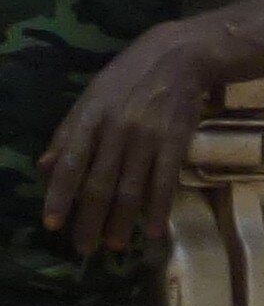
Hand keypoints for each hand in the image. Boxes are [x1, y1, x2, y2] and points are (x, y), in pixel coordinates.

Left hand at [42, 22, 216, 264]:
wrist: (177, 57)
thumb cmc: (127, 78)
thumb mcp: (91, 99)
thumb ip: (68, 133)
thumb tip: (43, 166)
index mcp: (89, 118)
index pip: (69, 164)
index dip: (59, 196)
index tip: (52, 224)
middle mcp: (115, 131)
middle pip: (99, 184)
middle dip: (90, 219)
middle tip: (83, 248)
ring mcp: (146, 138)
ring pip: (130, 188)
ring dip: (122, 222)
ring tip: (115, 246)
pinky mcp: (175, 143)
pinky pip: (164, 182)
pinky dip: (158, 209)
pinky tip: (153, 230)